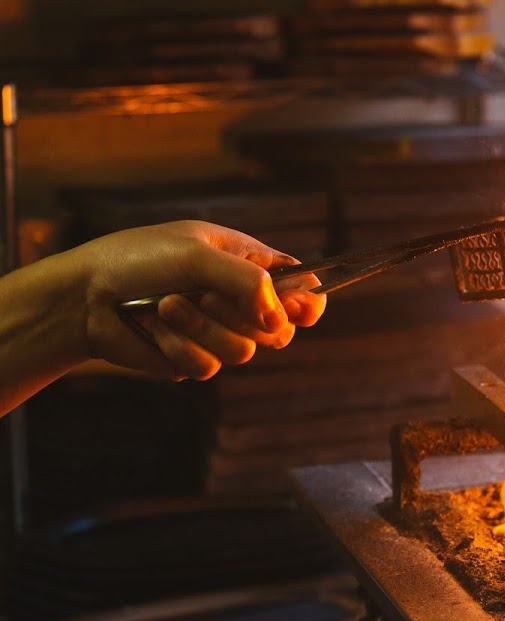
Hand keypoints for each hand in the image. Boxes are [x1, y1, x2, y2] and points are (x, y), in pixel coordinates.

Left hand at [63, 220, 325, 380]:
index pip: (302, 289)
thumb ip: (249, 281)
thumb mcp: (197, 255)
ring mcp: (217, 331)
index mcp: (248, 264)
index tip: (293, 311)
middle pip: (280, 328)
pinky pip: (209, 366)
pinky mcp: (193, 358)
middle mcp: (238, 299)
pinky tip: (153, 330)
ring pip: (243, 350)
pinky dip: (178, 348)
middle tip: (207, 296)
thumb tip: (282, 319)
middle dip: (241, 316)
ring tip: (166, 307)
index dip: (306, 304)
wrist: (82, 297)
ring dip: (201, 329)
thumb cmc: (137, 260)